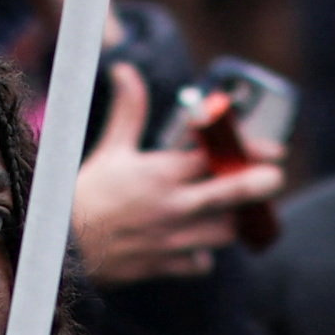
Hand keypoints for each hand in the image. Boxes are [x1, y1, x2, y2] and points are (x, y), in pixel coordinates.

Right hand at [73, 63, 284, 282]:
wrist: (59, 246)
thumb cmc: (85, 194)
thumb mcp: (110, 149)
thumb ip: (128, 110)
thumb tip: (125, 69)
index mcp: (162, 173)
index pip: (216, 157)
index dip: (249, 149)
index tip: (275, 150)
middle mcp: (174, 207)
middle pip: (233, 196)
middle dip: (260, 185)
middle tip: (274, 178)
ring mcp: (173, 239)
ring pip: (224, 232)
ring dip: (233, 221)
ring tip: (233, 211)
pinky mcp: (165, 266)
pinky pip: (199, 264)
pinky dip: (202, 256)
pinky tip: (195, 246)